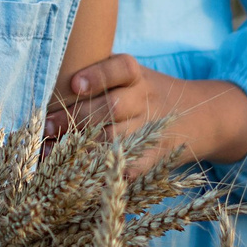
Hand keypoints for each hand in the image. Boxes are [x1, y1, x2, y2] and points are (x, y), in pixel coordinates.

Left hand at [48, 55, 246, 168]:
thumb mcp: (132, 74)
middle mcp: (144, 100)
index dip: (98, 76)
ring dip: (82, 149)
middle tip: (46, 127)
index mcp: (137, 75)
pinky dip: (105, 173)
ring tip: (50, 153)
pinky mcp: (154, 158)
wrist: (200, 115)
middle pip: (112, 108)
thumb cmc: (145, 91)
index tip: (74, 84)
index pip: (120, 69)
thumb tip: (46, 78)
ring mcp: (150, 130)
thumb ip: (98, 74)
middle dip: (76, 118)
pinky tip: (77, 177)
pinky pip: (130, 168)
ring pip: (116, 139)